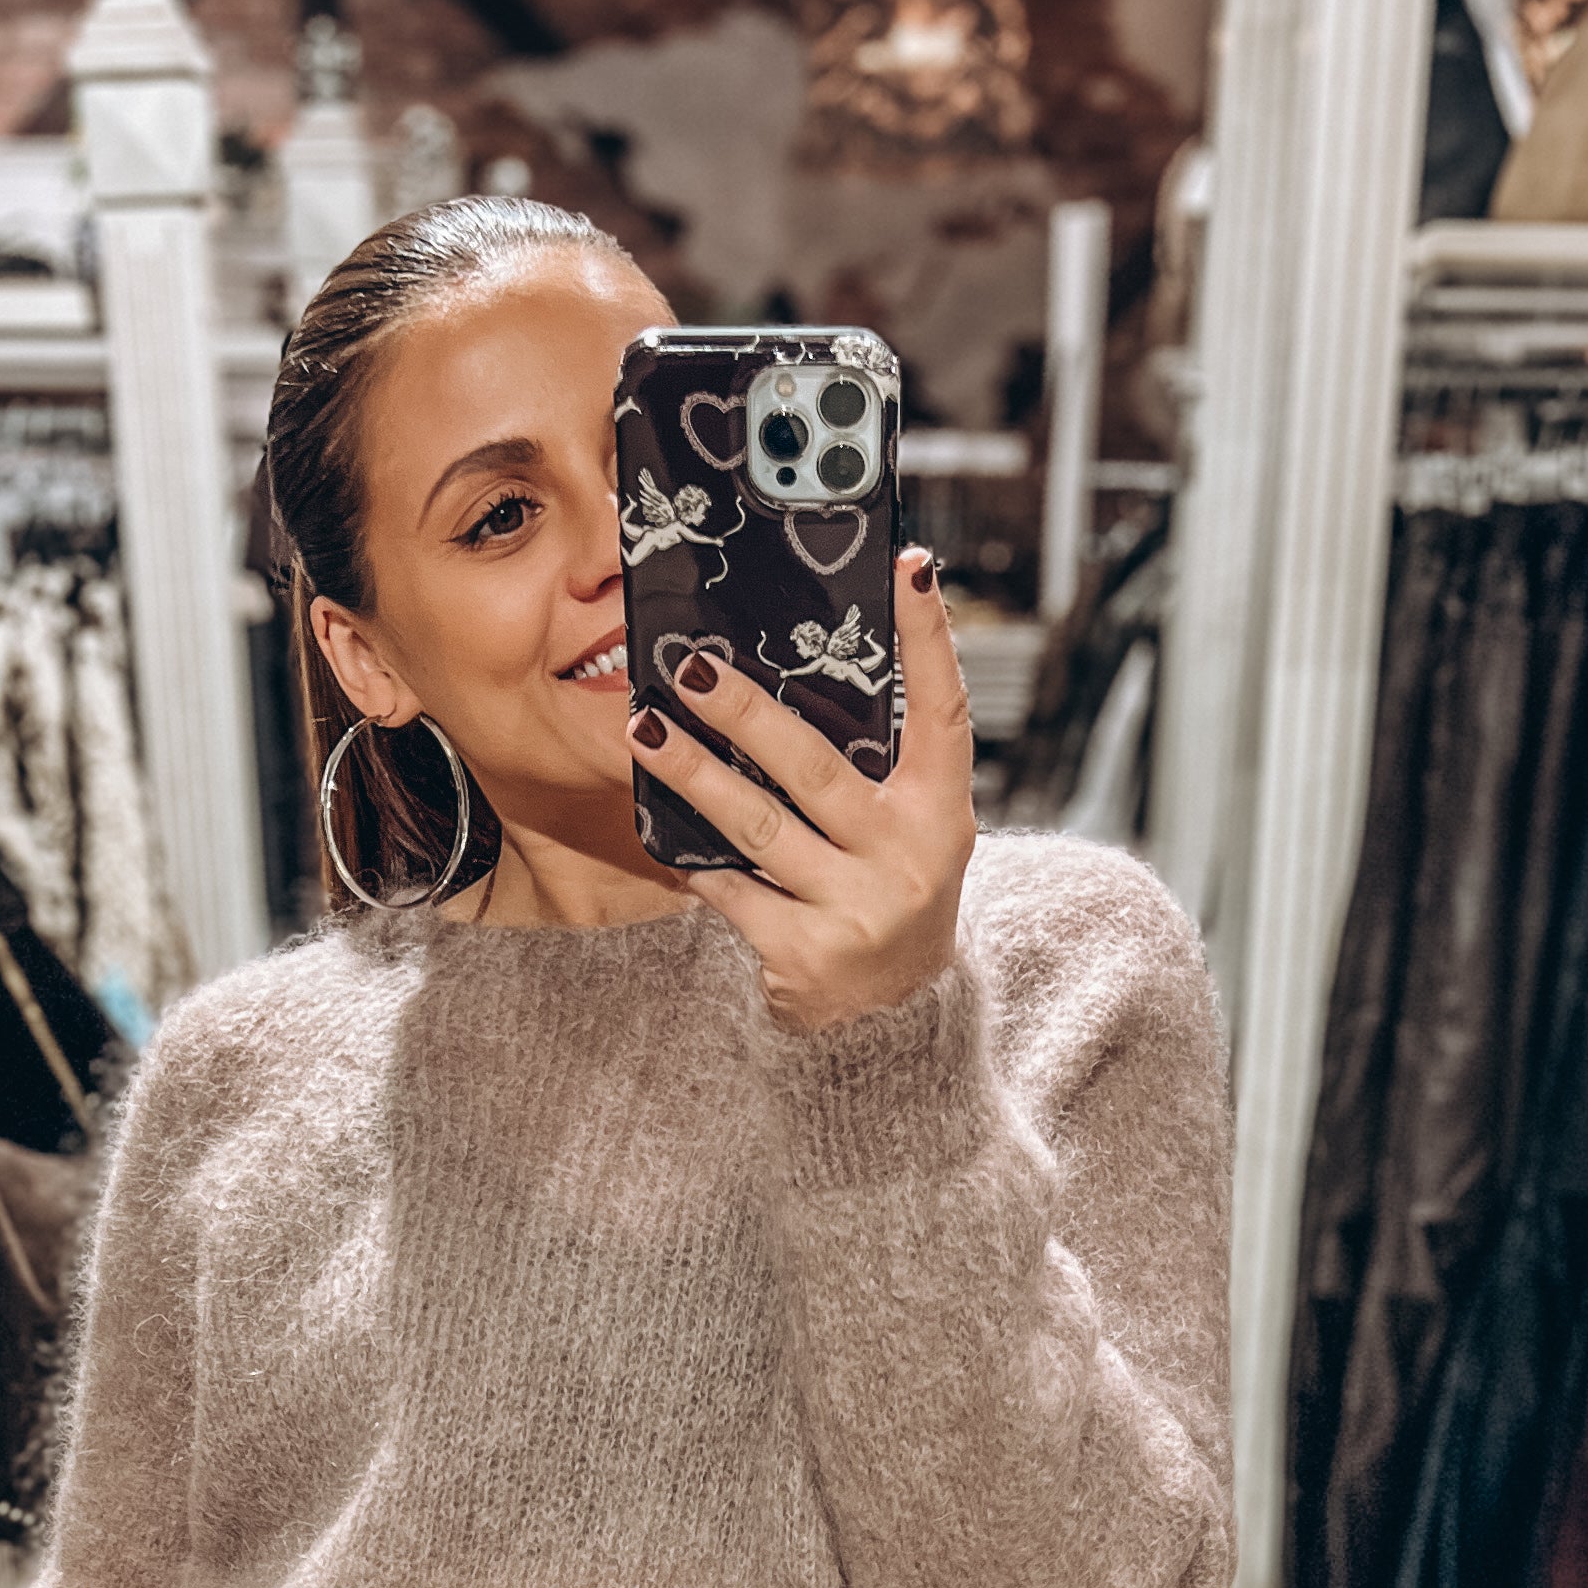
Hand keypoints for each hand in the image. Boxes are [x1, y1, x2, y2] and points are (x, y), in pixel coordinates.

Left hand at [628, 549, 973, 1031]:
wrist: (893, 1019)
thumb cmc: (888, 893)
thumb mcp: (909, 829)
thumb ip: (876, 765)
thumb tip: (795, 670)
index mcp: (941, 811)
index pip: (942, 711)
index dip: (929, 641)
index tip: (909, 568)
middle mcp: (907, 857)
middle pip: (815, 768)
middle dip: (745, 713)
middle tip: (688, 667)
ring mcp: (856, 909)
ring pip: (758, 827)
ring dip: (693, 774)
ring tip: (644, 730)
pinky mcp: (805, 954)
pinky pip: (732, 890)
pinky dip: (696, 856)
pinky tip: (663, 824)